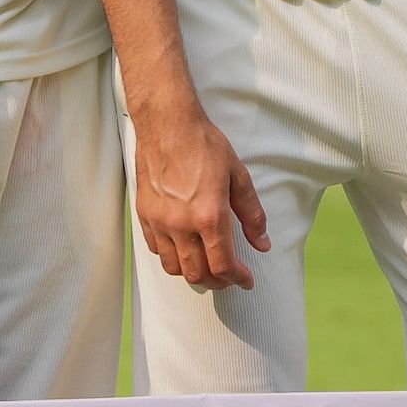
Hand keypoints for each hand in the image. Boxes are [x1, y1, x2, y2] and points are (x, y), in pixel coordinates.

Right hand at [130, 94, 266, 288]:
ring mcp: (159, 222)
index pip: (223, 265)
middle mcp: (181, 225)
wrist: (168, 125)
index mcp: (209, 216)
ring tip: (208, 266)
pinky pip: (157, 250)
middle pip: (198, 274)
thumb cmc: (205, 146)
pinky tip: (185, 249)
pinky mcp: (144, 215)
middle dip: (218, 281)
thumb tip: (262, 244)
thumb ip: (252, 215)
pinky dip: (172, 257)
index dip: (238, 279)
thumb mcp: (239, 177)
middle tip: (230, 276)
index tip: (247, 280)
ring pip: (174, 267)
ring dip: (194, 273)